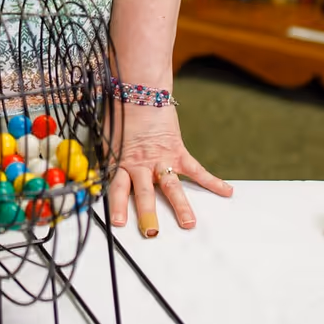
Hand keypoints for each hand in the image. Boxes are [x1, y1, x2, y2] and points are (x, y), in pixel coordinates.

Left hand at [106, 102, 231, 237]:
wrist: (139, 92)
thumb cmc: (121, 115)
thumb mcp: (108, 140)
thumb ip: (108, 161)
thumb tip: (97, 177)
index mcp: (121, 162)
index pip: (117, 187)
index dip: (118, 206)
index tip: (120, 223)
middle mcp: (141, 164)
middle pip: (144, 192)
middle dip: (148, 213)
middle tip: (151, 231)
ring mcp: (161, 159)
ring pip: (171, 185)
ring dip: (180, 205)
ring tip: (188, 223)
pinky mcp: (178, 151)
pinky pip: (196, 169)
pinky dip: (212, 181)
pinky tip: (226, 192)